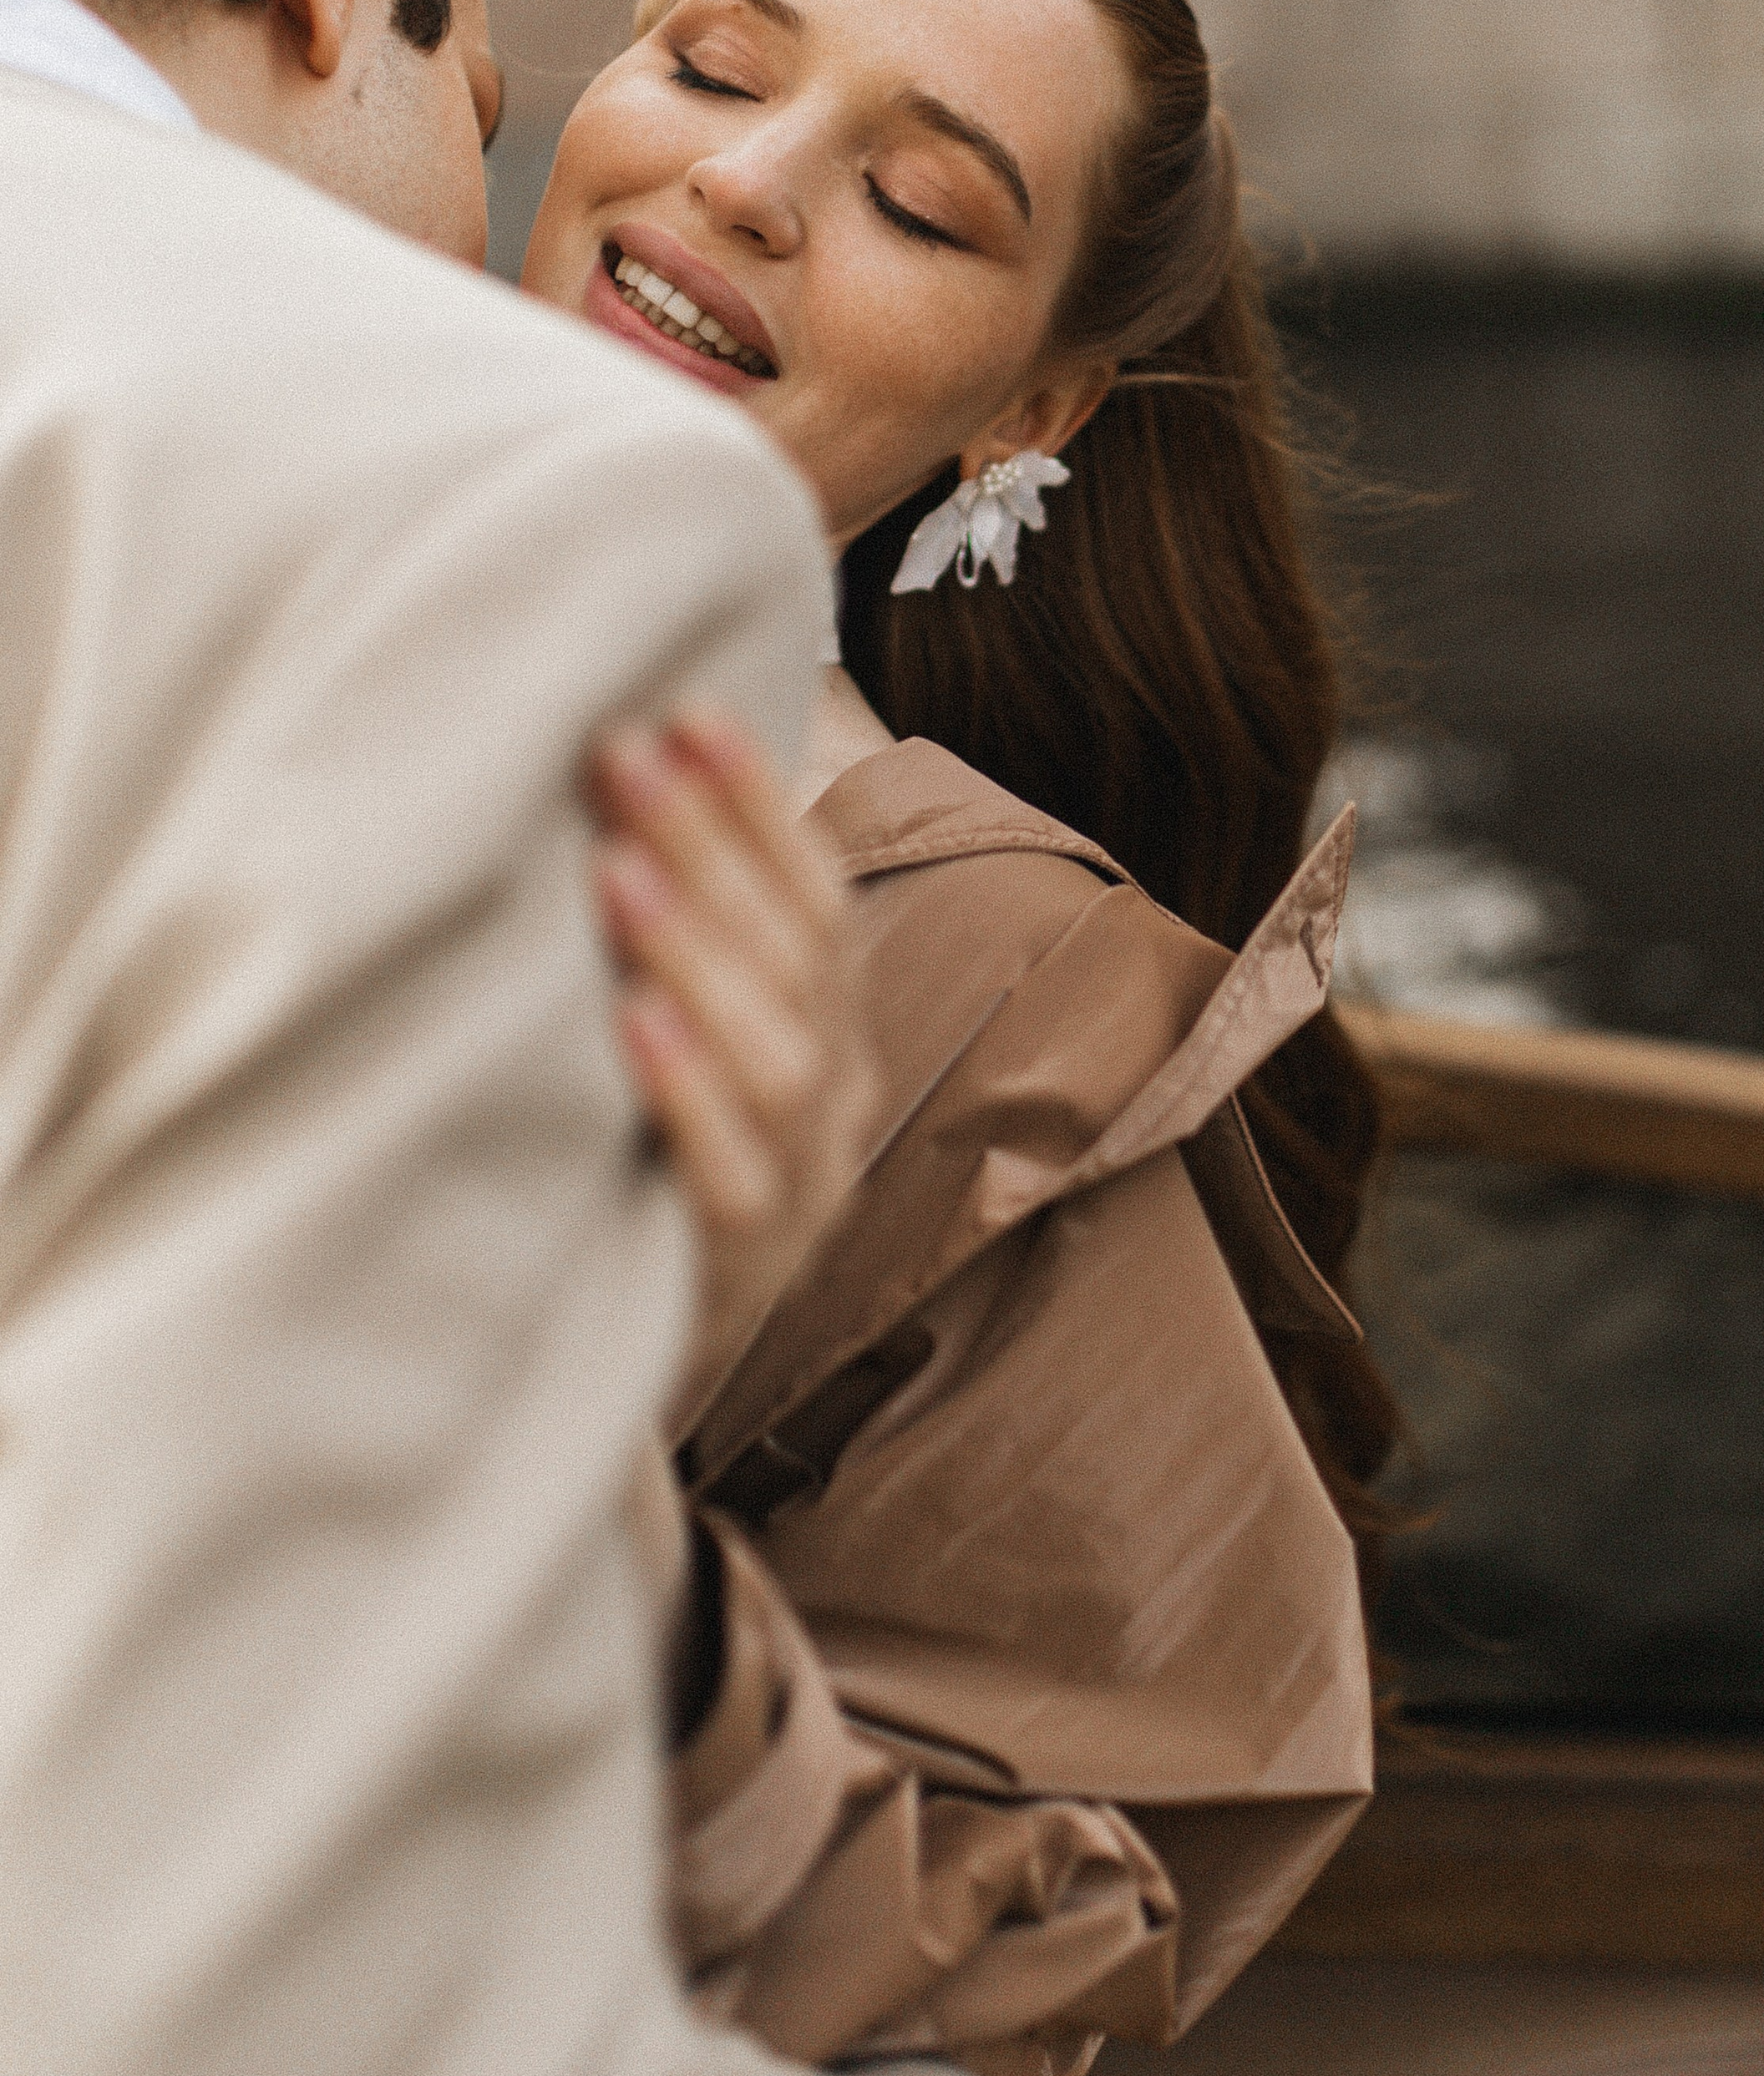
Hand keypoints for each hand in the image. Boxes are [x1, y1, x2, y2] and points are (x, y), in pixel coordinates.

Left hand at [588, 712, 875, 1420]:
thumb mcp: (679, 1045)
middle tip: (623, 754)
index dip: (760, 805)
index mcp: (831, 1035)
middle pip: (795, 959)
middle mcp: (834, 1103)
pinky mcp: (740, 1267)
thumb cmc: (637, 1168)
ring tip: (617, 867)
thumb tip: (617, 771)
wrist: (619, 1366)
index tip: (688, 708)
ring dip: (701, 952)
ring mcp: (803, 1189)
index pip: (817, 900)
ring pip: (779, 1058)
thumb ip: (680, 944)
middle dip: (713, 846)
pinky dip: (686, 1089)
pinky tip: (628, 1021)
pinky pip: (731, 1176)